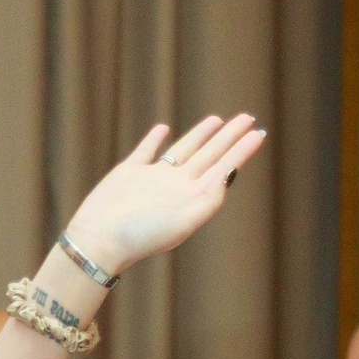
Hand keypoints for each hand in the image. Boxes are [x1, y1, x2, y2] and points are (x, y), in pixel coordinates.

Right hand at [63, 115, 268, 274]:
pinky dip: (155, 140)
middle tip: (247, 118)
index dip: (242, 150)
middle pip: (209, 155)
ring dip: (200, 135)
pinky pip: (147, 152)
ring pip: (183, 150)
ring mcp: (153, 179)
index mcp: (192, 196)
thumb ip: (209, 197)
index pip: (224, 167)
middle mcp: (177, 186)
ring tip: (216, 120)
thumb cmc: (140, 235)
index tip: (258, 132)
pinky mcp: (129, 173)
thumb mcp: (184, 219)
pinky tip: (163, 129)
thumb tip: (229, 174)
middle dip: (229, 137)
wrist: (99, 240)